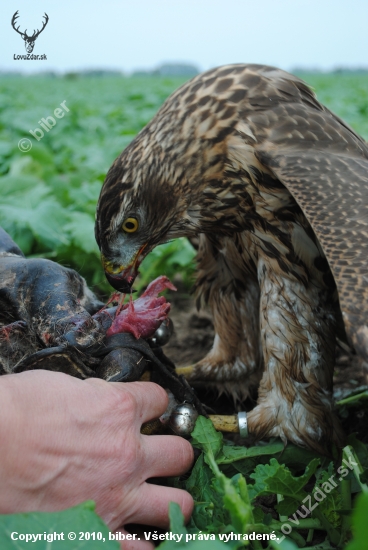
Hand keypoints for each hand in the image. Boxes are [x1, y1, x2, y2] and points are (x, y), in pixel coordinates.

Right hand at [0, 370, 193, 545]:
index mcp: (120, 410)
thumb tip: (102, 401)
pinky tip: (141, 536)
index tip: (151, 409)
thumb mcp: (64, 387)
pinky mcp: (99, 529)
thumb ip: (96, 398)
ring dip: (174, 499)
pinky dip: (144, 543)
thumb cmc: (17, 413)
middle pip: (181, 452)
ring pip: (179, 503)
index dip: (155, 403)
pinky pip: (141, 548)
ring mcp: (119, 495)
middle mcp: (128, 452)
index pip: (160, 400)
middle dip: (174, 451)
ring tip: (163, 497)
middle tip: (163, 455)